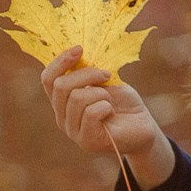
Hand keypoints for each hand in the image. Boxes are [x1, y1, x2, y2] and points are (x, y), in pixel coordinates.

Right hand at [40, 48, 174, 190]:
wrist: (142, 125)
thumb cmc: (123, 102)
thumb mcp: (104, 80)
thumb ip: (87, 71)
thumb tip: (76, 51)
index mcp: (62, 101)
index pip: (48, 79)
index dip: (60, 61)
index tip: (80, 49)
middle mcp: (62, 117)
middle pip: (61, 86)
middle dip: (87, 74)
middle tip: (106, 75)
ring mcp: (73, 131)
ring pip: (76, 98)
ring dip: (101, 93)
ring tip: (110, 100)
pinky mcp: (87, 141)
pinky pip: (91, 112)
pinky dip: (106, 106)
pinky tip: (111, 113)